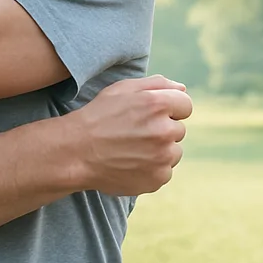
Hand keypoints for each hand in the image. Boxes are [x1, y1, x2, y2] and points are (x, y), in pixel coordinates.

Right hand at [68, 75, 191, 196]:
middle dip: (162, 130)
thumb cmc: (98, 117)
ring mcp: (162, 157)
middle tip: (135, 133)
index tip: (151, 115)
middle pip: (179, 130)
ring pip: (174, 152)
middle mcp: (164, 130)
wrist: (76, 152)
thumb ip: (157, 84)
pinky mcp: (158, 178)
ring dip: (160, 151)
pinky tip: (132, 163)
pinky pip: (165, 172)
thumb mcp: (122, 89)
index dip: (169, 109)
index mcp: (158, 104)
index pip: (185, 105)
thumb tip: (183, 88)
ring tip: (133, 149)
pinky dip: (152, 169)